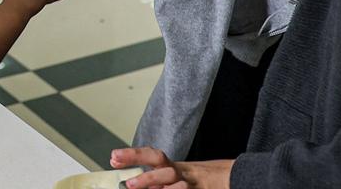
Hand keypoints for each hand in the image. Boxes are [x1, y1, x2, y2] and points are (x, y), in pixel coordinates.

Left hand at [113, 148, 233, 188]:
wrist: (226, 179)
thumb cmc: (192, 179)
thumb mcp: (172, 173)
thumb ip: (153, 176)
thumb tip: (126, 174)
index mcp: (172, 167)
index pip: (152, 156)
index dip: (133, 155)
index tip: (113, 157)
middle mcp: (182, 174)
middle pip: (166, 170)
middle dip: (146, 177)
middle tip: (129, 184)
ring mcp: (192, 186)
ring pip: (179, 187)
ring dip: (159, 186)